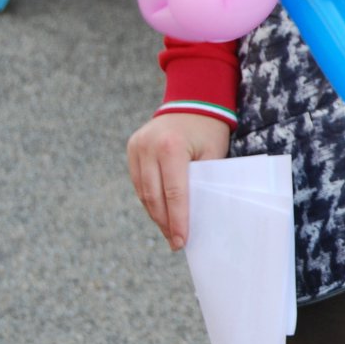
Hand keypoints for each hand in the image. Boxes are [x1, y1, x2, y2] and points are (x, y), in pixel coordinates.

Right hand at [127, 112, 232, 250]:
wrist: (192, 100)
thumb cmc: (209, 130)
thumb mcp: (212, 155)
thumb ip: (203, 182)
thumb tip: (197, 217)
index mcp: (171, 147)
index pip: (174, 193)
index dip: (178, 220)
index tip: (181, 241)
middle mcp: (148, 146)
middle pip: (154, 196)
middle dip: (165, 223)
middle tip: (176, 242)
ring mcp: (136, 146)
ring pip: (143, 191)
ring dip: (156, 214)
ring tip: (169, 232)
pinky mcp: (132, 148)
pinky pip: (139, 181)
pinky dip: (149, 199)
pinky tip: (160, 213)